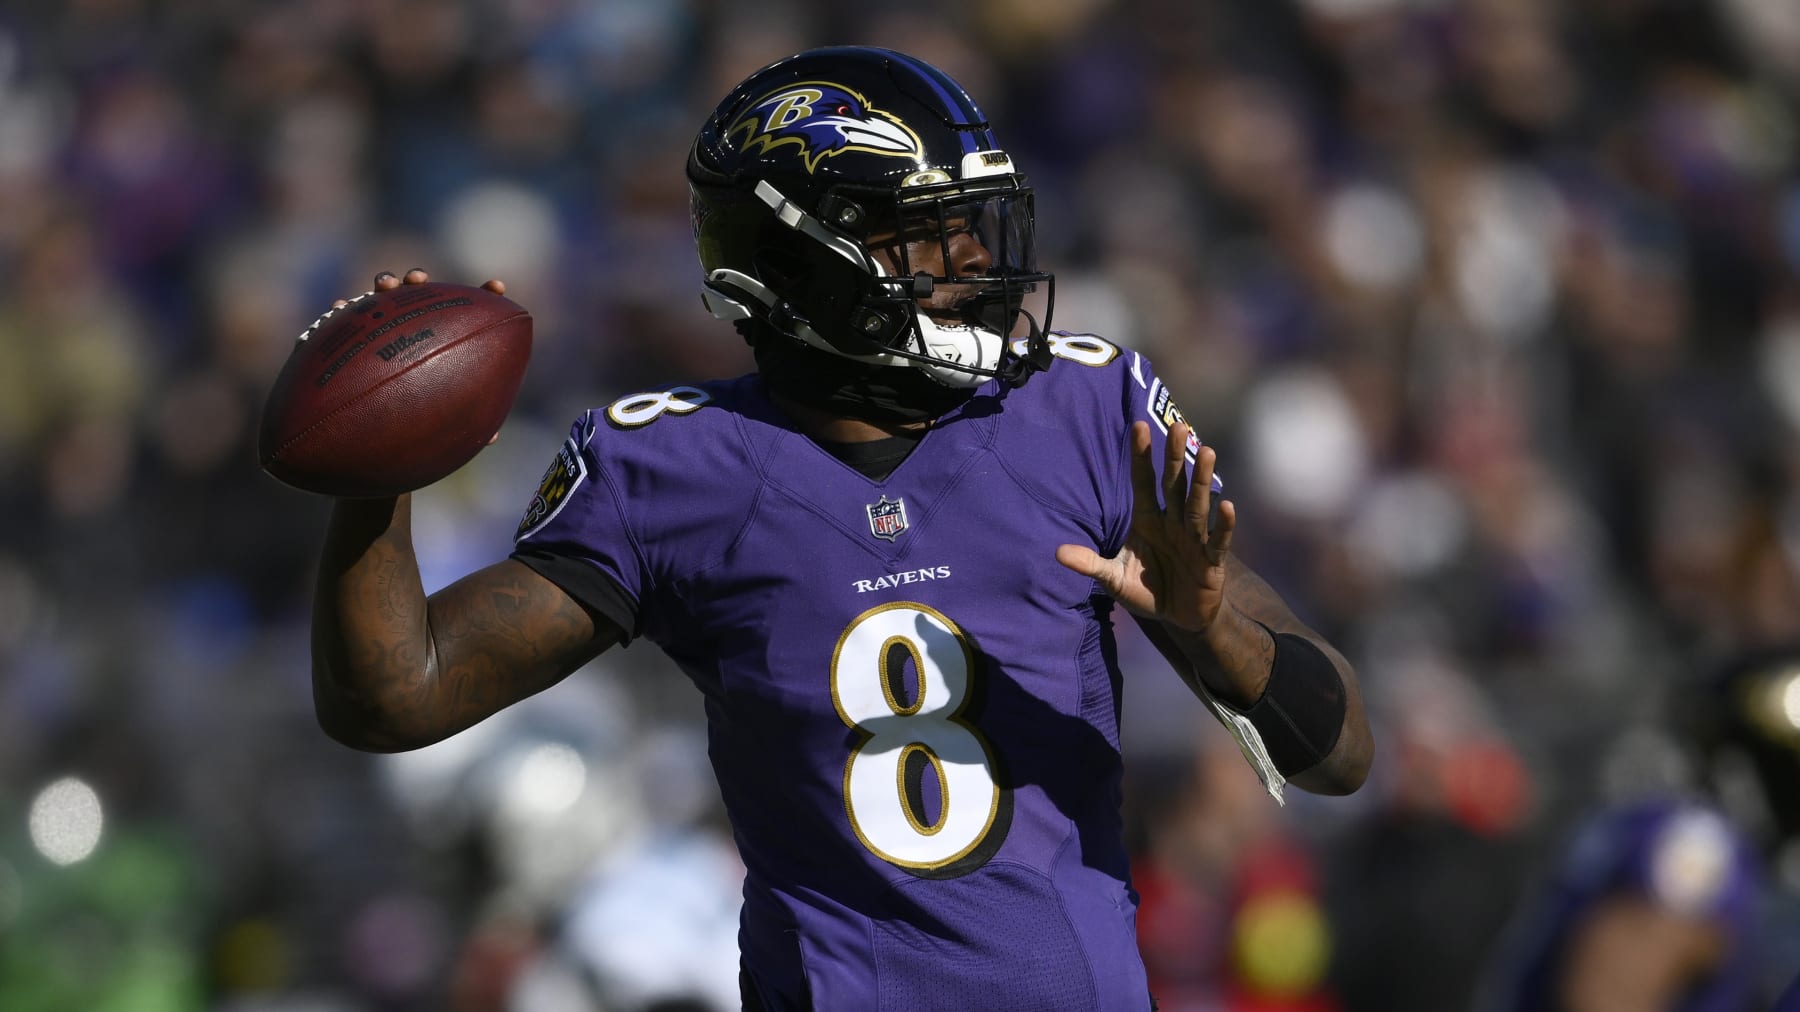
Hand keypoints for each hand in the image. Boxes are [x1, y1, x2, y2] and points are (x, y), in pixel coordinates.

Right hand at [335, 269, 509, 444]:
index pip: (463, 313)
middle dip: (417, 280)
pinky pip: (340, 322)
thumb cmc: (410, 427)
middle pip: (415, 297)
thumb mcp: (437, 427)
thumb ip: (459, 424)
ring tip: (385, 283)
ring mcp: (377, 332)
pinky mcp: (345, 340)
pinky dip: (340, 313)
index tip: (497, 287)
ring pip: (380, 301)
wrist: (363, 436)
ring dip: (384, 284)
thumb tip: (491, 438)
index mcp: (438, 342)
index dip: (483, 296)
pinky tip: (340, 308)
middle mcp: (407, 331)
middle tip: (418, 279)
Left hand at [1055, 420, 1234, 632]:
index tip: (1138, 426)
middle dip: (1175, 458)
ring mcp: (1193, 539)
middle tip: (1179, 426)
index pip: (1143, 482)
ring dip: (1201, 481)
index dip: (1141, 457)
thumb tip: (1057, 553)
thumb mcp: (1113, 579)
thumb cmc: (1147, 590)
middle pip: (1174, 485)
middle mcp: (1172, 523)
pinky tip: (1227, 506)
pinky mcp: (1211, 561)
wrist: (1179, 618)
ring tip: (1207, 452)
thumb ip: (1090, 564)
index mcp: (1148, 520)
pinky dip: (1223, 526)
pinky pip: (1217, 541)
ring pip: (1197, 505)